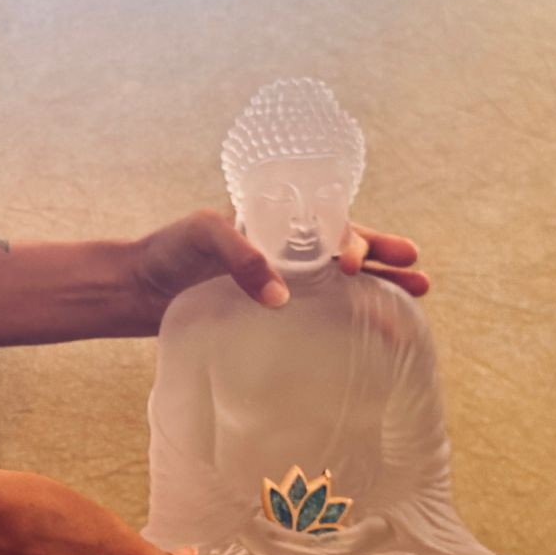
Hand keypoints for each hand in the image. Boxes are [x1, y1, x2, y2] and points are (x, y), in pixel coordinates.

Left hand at [132, 210, 427, 327]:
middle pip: (346, 248)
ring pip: (343, 280)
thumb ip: (240, 256)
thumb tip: (281, 297)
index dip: (348, 237)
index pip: (326, 222)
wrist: (137, 290)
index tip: (351, 261)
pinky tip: (374, 333)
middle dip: (383, 255)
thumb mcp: (201, 236)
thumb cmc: (168, 252)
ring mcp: (283, 281)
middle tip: (416, 269)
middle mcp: (286, 249)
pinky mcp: (273, 314)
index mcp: (276, 221)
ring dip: (379, 284)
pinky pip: (321, 313)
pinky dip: (350, 319)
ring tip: (418, 293)